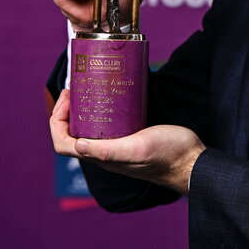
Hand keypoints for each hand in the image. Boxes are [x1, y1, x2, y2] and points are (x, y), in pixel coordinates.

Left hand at [50, 90, 203, 194]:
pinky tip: (111, 96)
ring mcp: (118, 146)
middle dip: (67, 111)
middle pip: (72, 134)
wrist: (192, 161)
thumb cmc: (167, 155)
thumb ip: (108, 151)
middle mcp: (105, 153)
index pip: (63, 143)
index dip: (57, 120)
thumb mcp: (136, 148)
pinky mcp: (131, 137)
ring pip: (89, 129)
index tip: (68, 97)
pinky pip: (107, 125)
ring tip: (89, 88)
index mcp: (101, 157)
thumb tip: (77, 145)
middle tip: (76, 88)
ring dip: (83, 109)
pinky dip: (102, 110)